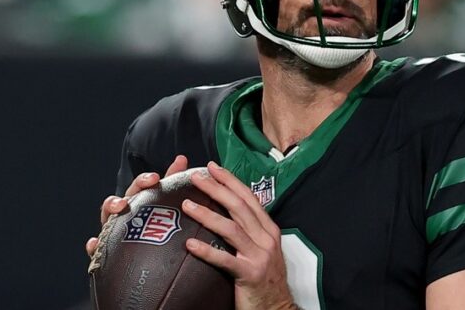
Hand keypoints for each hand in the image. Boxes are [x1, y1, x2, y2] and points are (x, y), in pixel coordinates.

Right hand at [85, 155, 188, 256]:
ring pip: (106, 216)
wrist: (142, 262)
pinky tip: (94, 243)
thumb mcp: (162, 206)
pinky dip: (93, 245)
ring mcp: (111, 231)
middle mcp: (122, 215)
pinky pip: (94, 248)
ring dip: (111, 207)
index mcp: (136, 204)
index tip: (156, 178)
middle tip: (142, 189)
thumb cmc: (152, 231)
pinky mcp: (103, 252)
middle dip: (130, 191)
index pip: (139, 188)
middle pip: (122, 198)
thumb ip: (172, 183)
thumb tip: (181, 159)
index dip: (145, 181)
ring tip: (120, 205)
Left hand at [183, 162, 295, 309]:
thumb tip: (226, 213)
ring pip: (231, 228)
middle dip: (217, 189)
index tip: (213, 167)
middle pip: (239, 207)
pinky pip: (225, 260)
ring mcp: (259, 256)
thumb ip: (248, 232)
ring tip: (187, 204)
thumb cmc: (264, 279)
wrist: (277, 307)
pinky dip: (206, 251)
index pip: (249, 198)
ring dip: (207, 214)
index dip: (231, 181)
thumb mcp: (262, 250)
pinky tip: (190, 245)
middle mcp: (266, 239)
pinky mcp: (250, 274)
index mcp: (269, 230)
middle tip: (196, 177)